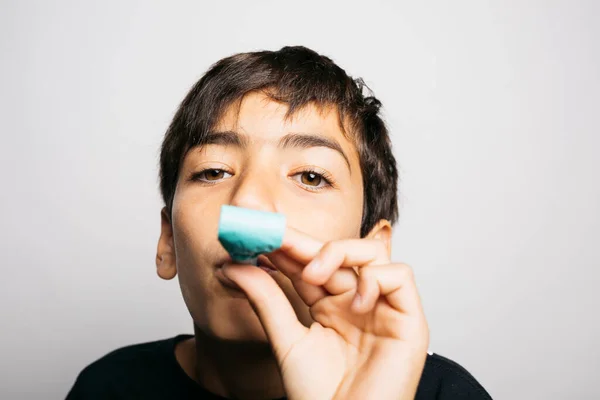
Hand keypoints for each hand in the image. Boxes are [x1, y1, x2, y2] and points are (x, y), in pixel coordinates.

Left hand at [222, 227, 428, 399]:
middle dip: (305, 242)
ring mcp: (383, 307)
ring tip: (313, 275)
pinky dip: (375, 280)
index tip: (258, 234)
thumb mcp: (286, 339)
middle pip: (338, 253)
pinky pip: (400, 276)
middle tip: (276, 236)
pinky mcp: (409, 319)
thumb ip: (266, 300)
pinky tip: (354, 303)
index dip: (287, 248)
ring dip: (340, 253)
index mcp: (330, 305)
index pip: (310, 264)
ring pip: (372, 253)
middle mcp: (357, 300)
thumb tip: (234, 265)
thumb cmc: (319, 395)